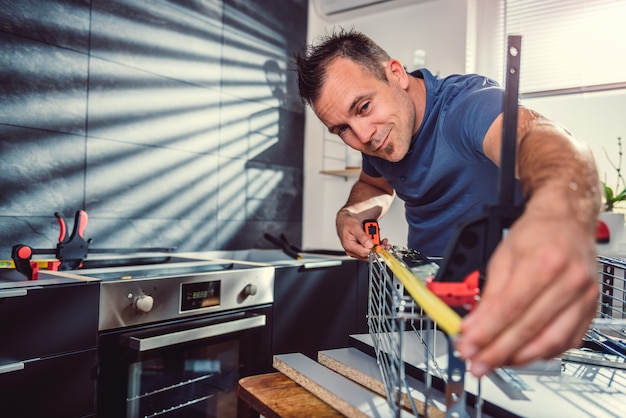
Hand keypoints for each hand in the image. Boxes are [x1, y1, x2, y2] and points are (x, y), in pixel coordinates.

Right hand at [336, 210, 388, 260]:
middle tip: (385, 243)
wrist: (346, 221)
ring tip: (384, 241)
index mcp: (349, 246)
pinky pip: (370, 250)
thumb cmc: (348, 223)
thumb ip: (362, 236)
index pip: (364, 253)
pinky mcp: (361, 248)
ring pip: (371, 253)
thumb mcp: (355, 227)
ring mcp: (357, 250)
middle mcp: (353, 251)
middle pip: (368, 254)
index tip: (381, 246)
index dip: (374, 250)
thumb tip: (369, 245)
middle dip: (378, 249)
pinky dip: (376, 245)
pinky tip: (380, 241)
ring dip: (378, 247)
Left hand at [455, 199, 597, 376]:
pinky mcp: (591, 309)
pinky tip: (522, 355)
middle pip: (529, 328)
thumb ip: (488, 294)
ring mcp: (585, 297)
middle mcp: (569, 281)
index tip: (468, 346)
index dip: (486, 332)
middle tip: (477, 364)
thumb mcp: (503, 257)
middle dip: (498, 352)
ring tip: (495, 363)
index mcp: (544, 262)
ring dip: (519, 358)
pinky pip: (567, 342)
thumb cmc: (536, 235)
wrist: (567, 222)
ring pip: (550, 341)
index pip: (509, 308)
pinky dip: (542, 353)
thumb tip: (471, 326)